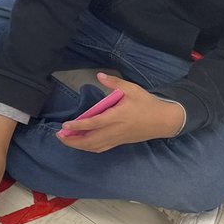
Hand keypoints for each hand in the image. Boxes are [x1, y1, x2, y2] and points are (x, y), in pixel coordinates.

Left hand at [57, 73, 184, 152]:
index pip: (94, 123)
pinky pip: (102, 148)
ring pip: (95, 146)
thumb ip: (115, 82)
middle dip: (73, 141)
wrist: (164, 121)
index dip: (79, 126)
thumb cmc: (147, 103)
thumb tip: (99, 75)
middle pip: (91, 140)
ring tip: (66, 140)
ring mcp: (118, 138)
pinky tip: (81, 143)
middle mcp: (116, 130)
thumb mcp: (133, 89)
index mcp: (118, 116)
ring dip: (79, 145)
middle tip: (59, 135)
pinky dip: (89, 147)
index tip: (65, 125)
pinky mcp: (120, 142)